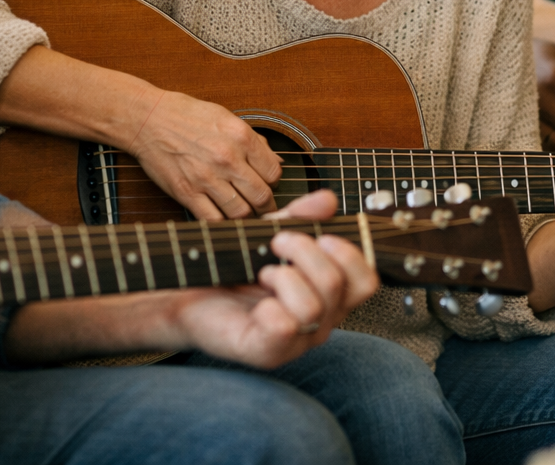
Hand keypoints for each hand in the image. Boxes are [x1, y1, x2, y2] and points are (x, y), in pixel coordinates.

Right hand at [129, 90, 283, 220]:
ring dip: (246, 215)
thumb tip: (274, 161)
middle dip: (266, 204)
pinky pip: (213, 219)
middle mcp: (227, 158)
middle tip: (261, 204)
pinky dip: (222, 222)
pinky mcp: (187, 193)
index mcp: (241, 137)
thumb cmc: (186, 115)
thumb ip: (253, 140)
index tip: (268, 183)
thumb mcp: (226, 118)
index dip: (274, 181)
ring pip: (241, 213)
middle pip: (262, 196)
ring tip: (244, 211)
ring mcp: (207, 178)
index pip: (274, 172)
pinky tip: (222, 215)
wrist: (148, 119)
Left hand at [170, 189, 376, 367]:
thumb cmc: (234, 268)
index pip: (366, 281)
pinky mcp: (269, 353)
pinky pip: (285, 328)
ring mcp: (297, 342)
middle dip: (306, 251)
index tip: (321, 236)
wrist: (188, 292)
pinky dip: (269, 306)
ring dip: (283, 276)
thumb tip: (328, 200)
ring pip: (313, 306)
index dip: (350, 253)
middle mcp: (320, 321)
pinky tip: (256, 302)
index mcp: (329, 295)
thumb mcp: (270, 234)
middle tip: (276, 242)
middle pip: (339, 285)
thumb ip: (301, 218)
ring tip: (262, 272)